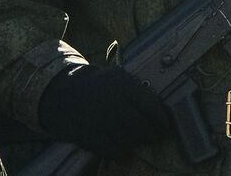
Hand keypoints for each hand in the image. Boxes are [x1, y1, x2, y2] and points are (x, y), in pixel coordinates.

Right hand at [37, 64, 171, 157]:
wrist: (65, 94)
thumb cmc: (100, 87)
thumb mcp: (120, 79)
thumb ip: (139, 93)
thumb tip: (162, 113)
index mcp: (124, 84)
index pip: (151, 106)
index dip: (161, 120)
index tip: (164, 128)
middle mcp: (113, 102)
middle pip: (141, 127)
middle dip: (149, 135)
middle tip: (151, 138)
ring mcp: (100, 120)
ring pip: (128, 140)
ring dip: (134, 143)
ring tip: (135, 140)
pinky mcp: (89, 136)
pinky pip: (112, 151)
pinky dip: (119, 152)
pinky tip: (120, 148)